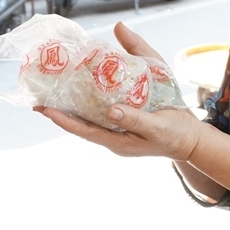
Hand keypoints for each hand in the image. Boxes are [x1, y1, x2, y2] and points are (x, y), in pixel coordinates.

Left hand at [34, 22, 202, 160]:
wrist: (189, 138)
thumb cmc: (175, 131)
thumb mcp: (157, 125)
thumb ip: (135, 117)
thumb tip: (111, 108)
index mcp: (118, 141)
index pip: (84, 130)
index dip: (63, 120)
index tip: (44, 109)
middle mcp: (113, 138)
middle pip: (81, 124)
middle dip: (61, 111)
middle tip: (40, 97)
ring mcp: (118, 131)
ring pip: (89, 117)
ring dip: (72, 105)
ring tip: (55, 91)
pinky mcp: (124, 121)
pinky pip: (101, 112)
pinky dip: (90, 101)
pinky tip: (85, 88)